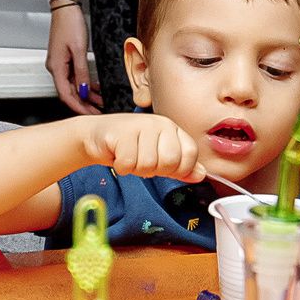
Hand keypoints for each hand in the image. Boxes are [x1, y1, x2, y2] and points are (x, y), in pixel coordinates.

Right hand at [46, 3, 96, 114]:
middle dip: (84, 104)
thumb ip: (81, 72)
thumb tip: (83, 91)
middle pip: (70, 92)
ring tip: (100, 103)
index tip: (90, 115)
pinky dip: (85, 84)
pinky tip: (96, 88)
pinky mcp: (66, 58)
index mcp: (56, 67)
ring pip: (74, 85)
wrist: (66, 7)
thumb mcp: (79, 50)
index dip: (78, 107)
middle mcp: (56, 67)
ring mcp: (61, 63)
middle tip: (98, 113)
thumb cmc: (69, 23)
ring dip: (86, 95)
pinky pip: (76, 76)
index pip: (66, 95)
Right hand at [79, 112, 204, 182]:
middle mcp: (159, 124)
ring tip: (130, 157)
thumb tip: (201, 175)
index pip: (191, 154)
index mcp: (172, 129)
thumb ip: (181, 166)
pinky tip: (119, 156)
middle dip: (156, 170)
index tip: (165, 168)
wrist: (97, 136)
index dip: (180, 169)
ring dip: (137, 169)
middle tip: (143, 161)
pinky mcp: (121, 133)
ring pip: (149, 164)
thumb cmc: (130, 146)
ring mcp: (141, 126)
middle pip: (171, 161)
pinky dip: (123, 167)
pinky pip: (129, 164)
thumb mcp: (159, 156)